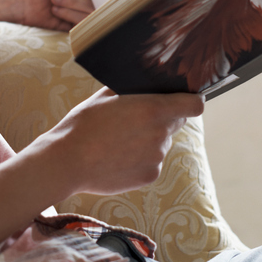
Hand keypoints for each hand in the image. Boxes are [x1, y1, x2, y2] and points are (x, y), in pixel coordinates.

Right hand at [27, 89, 204, 195]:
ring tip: (119, 141)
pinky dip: (140, 159)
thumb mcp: (106, 96)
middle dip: (162, 119)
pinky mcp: (149, 176)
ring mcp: (157, 157)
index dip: (191, 101)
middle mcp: (161, 134)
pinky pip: (152, 162)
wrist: (67, 162)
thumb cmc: (83, 124)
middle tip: (135, 120)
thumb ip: (133, 90)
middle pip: (175, 123)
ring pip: (162, 143)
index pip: (195, 105)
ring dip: (148, 140)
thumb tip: (146, 86)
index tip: (184, 100)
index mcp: (154, 109)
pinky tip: (118, 157)